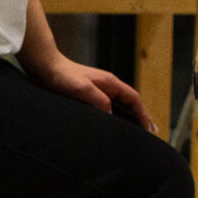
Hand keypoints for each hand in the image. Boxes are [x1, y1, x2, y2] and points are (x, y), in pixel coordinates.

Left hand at [24, 50, 155, 132]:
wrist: (45, 66)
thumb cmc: (63, 76)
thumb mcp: (82, 90)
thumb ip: (99, 101)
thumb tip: (112, 115)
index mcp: (110, 83)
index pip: (133, 99)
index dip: (143, 114)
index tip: (150, 128)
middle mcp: (107, 86)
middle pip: (130, 102)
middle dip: (141, 116)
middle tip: (151, 131)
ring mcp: (98, 89)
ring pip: (119, 105)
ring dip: (129, 117)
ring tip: (136, 131)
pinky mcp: (87, 94)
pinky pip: (107, 107)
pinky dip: (116, 116)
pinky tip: (113, 125)